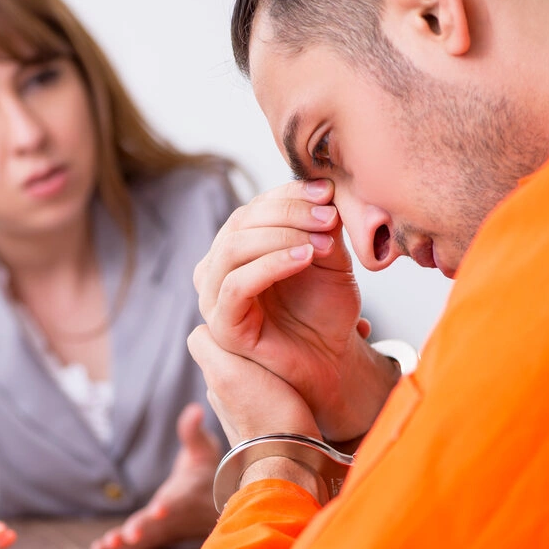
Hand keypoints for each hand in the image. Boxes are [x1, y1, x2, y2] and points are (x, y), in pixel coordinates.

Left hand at [90, 404, 220, 548]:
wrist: (215, 501)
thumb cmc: (208, 471)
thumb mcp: (203, 448)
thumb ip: (193, 431)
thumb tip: (195, 409)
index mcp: (186, 494)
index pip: (179, 501)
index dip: (169, 505)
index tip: (160, 509)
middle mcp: (175, 515)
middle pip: (159, 526)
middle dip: (143, 530)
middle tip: (129, 536)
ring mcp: (165, 529)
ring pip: (146, 540)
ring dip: (127, 545)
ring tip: (107, 545)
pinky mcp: (155, 537)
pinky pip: (137, 546)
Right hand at [194, 180, 396, 440]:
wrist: (333, 360)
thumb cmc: (327, 310)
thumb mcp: (329, 256)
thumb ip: (319, 224)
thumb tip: (321, 187)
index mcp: (239, 247)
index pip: (253, 208)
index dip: (288, 195)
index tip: (328, 191)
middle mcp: (219, 268)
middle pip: (240, 223)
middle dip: (288, 213)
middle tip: (329, 215)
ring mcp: (214, 297)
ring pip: (232, 249)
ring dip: (280, 235)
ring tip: (322, 239)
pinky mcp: (221, 326)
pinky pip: (236, 286)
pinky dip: (271, 265)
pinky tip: (305, 257)